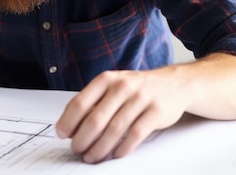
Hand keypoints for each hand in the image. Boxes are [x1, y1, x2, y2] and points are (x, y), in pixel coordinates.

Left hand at [55, 68, 188, 163]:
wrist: (173, 84)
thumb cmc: (136, 88)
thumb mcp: (113, 86)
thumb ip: (93, 102)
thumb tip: (69, 125)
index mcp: (106, 79)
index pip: (80, 102)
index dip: (68, 121)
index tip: (62, 134)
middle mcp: (122, 86)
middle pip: (95, 119)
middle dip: (82, 139)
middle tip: (76, 150)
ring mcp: (140, 98)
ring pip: (114, 130)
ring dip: (100, 148)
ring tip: (91, 157)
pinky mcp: (156, 112)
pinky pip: (135, 135)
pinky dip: (123, 148)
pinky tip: (115, 154)